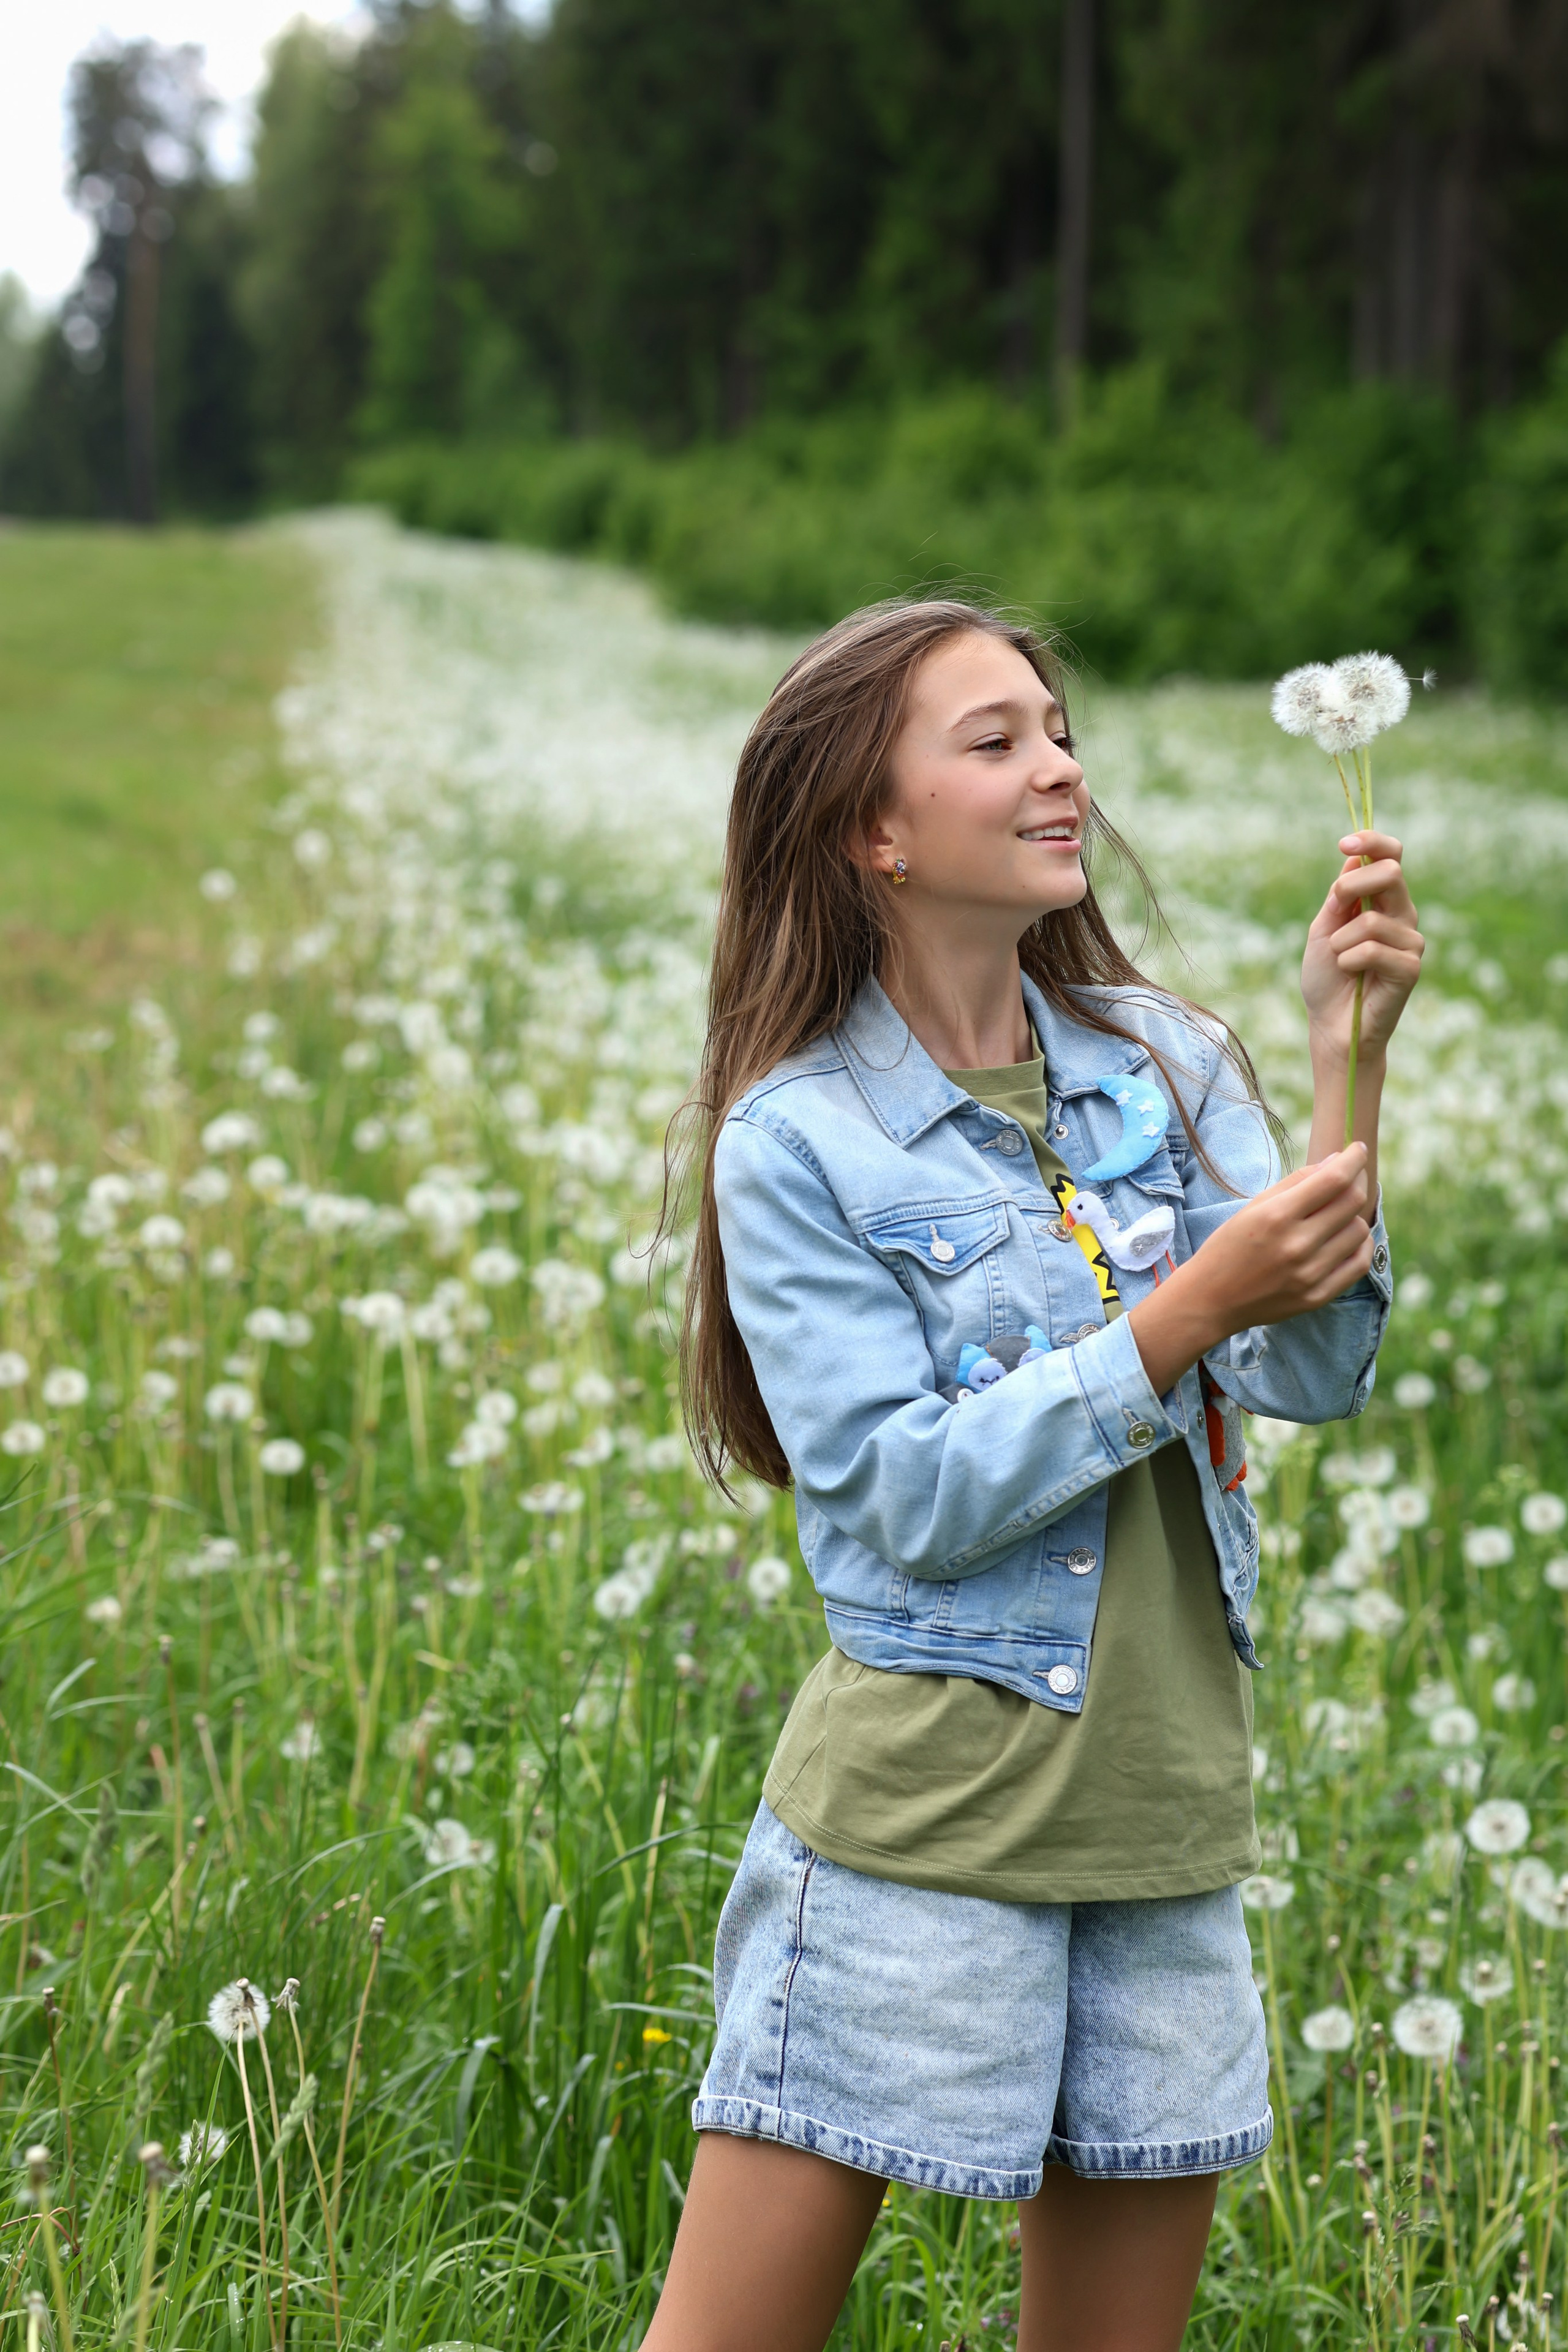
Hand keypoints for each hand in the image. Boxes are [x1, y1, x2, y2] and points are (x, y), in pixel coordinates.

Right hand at [1126, 1147, 1373, 1394]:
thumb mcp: (1254, 1207)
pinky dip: (1361, 1244)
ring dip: (1355, 1214)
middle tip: (1354, 1175)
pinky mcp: (1317, 1296)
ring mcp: (1309, 1274)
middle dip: (1359, 1180)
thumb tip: (1336, 1161)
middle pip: (1352, 1201)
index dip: (1354, 1159)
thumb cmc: (1228, 1247)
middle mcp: (1296, 1245)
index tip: (1357, 1149)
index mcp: (1276, 1216)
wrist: (1210, 1300)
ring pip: (1359, 1231)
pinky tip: (1351, 1237)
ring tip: (1340, 1211)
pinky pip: (1359, 1264)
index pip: (1334, 1179)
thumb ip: (1295, 1182)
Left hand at [1300, 830, 1424, 1066]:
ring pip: (1372, 920)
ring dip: (1341, 942)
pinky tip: (1351, 975)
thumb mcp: (1323, 930)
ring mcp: (1410, 942)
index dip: (1372, 842)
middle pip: (1390, 873)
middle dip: (1351, 888)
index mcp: (1382, 901)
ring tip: (1341, 962)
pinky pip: (1372, 950)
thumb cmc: (1327, 979)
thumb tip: (1354, 857)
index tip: (1343, 844)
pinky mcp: (1411, 968)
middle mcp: (1402, 916)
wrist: (1330, 1026)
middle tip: (1334, 912)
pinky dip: (1348, 961)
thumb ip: (1339, 897)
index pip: (1391, 857)